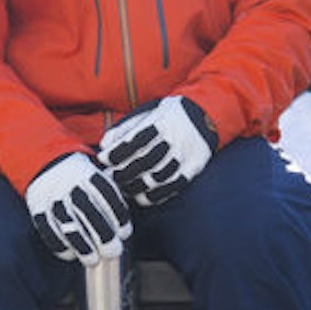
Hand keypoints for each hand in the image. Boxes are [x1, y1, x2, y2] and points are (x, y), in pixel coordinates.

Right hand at [24, 153, 131, 266]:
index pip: (106, 194)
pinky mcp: (37, 208)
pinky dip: (59, 245)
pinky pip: (47, 229)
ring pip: (67, 223)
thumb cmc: (81, 178)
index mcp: (88, 173)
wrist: (44, 162)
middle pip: (88, 211)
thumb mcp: (97, 175)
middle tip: (113, 252)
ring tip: (93, 261)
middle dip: (102, 235)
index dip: (117, 215)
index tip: (124, 233)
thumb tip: (124, 232)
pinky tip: (71, 255)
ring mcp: (52, 196)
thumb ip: (110, 197)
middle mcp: (69, 184)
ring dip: (82, 245)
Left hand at [99, 96, 218, 206]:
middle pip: (143, 161)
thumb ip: (125, 128)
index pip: (133, 141)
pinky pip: (173, 186)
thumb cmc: (168, 115)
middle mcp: (174, 138)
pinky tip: (141, 197)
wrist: (207, 114)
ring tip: (123, 188)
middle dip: (122, 172)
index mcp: (161, 121)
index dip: (115, 153)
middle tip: (110, 176)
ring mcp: (185, 154)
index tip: (103, 159)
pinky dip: (155, 195)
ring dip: (136, 186)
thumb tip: (104, 144)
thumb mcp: (148, 113)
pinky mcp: (194, 167)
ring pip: (157, 176)